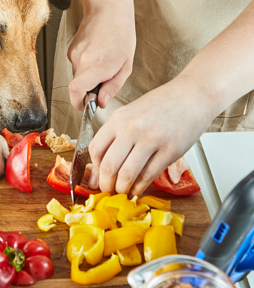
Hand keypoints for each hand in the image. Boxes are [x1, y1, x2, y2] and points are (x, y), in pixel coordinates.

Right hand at [68, 9, 135, 109]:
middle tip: (104, 80)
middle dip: (88, 90)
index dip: (77, 103)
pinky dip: (86, 66)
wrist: (108, 9)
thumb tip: (100, 103)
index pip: (76, 90)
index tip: (84, 106)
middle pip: (78, 87)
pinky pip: (77, 66)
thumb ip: (112, 87)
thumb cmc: (121, 34)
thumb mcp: (126, 66)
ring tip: (103, 61)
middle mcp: (83, 60)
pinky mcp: (71, 50)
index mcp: (98, 65)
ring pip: (78, 76)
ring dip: (89, 76)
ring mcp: (74, 54)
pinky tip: (97, 53)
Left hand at [87, 76, 212, 195]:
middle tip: (108, 190)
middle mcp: (132, 128)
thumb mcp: (131, 113)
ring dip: (123, 189)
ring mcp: (151, 139)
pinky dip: (140, 187)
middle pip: (109, 165)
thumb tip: (102, 163)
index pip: (96, 149)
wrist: (192, 95)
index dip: (95, 168)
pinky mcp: (171, 150)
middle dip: (106, 184)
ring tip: (123, 192)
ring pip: (127, 174)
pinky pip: (148, 175)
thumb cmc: (162, 105)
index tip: (98, 176)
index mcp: (119, 118)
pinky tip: (138, 189)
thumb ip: (116, 135)